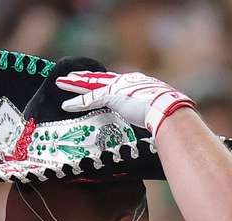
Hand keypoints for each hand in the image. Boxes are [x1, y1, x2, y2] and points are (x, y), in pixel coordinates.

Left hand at [56, 71, 194, 134]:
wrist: (169, 110)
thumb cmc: (170, 116)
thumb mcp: (160, 114)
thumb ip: (153, 119)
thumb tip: (157, 133)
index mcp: (139, 84)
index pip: (117, 81)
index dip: (105, 81)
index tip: (98, 81)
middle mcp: (127, 81)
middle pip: (101, 77)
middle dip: (86, 77)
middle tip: (73, 75)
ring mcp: (119, 87)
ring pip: (91, 84)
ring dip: (75, 84)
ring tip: (61, 83)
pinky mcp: (112, 96)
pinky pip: (89, 99)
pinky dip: (77, 103)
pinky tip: (65, 105)